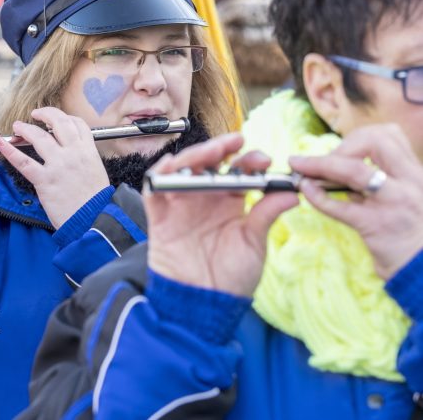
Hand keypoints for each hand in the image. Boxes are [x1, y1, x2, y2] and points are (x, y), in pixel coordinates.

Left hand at [0, 107, 109, 228]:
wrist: (94, 219)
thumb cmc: (96, 201)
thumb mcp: (97, 172)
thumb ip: (84, 160)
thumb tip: (75, 155)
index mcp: (88, 151)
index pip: (78, 124)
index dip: (65, 117)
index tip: (55, 119)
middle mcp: (73, 153)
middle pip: (59, 122)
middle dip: (45, 114)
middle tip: (35, 114)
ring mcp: (58, 165)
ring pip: (39, 137)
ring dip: (26, 129)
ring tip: (17, 126)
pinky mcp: (45, 180)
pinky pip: (24, 162)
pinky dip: (10, 151)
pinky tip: (2, 144)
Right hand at [145, 133, 298, 296]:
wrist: (204, 305)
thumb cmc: (231, 278)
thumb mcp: (254, 243)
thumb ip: (267, 214)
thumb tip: (293, 192)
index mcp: (229, 203)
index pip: (238, 171)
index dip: (249, 161)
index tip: (264, 160)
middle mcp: (205, 199)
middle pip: (209, 163)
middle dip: (221, 149)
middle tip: (236, 142)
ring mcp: (182, 205)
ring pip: (183, 169)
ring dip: (195, 156)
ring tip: (211, 152)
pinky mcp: (160, 216)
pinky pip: (154, 188)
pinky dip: (159, 173)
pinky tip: (172, 164)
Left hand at [289, 124, 422, 279]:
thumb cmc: (409, 231)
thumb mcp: (402, 196)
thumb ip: (377, 180)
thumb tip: (337, 168)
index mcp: (414, 173)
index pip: (389, 134)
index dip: (357, 138)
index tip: (339, 151)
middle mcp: (409, 183)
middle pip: (375, 141)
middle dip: (341, 146)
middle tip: (324, 161)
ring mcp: (393, 203)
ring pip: (355, 170)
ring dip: (321, 165)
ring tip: (302, 169)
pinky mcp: (376, 226)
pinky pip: (340, 207)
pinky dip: (318, 197)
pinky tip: (306, 191)